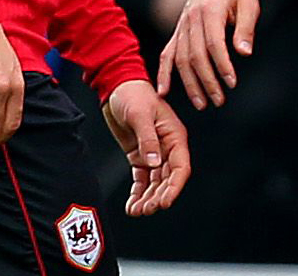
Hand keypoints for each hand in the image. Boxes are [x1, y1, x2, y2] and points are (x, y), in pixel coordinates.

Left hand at [103, 79, 192, 215]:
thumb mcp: (140, 115)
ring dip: (148, 197)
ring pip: (155, 182)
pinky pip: (141, 178)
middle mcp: (167, 147)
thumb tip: (154, 164)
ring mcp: (153, 152)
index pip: (180, 166)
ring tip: (137, 211)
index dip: (174, 186)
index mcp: (174, 136)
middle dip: (158, 196)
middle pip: (168, 178)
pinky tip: (132, 204)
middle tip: (147, 209)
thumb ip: (148, 140)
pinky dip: (138, 192)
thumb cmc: (133, 95)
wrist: (116, 88)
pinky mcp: (139, 155)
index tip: (165, 202)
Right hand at [157, 0, 259, 109]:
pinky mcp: (178, 31)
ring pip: (181, 59)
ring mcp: (181, 26)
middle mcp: (191, 20)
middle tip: (219, 100)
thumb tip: (244, 53)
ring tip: (202, 103)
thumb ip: (245, 29)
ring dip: (190, 83)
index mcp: (209, 11)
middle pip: (195, 56)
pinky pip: (167, 53)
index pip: (214, 44)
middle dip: (207, 81)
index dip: (222, 65)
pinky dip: (164, 73)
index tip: (231, 82)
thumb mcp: (248, 4)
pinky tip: (164, 91)